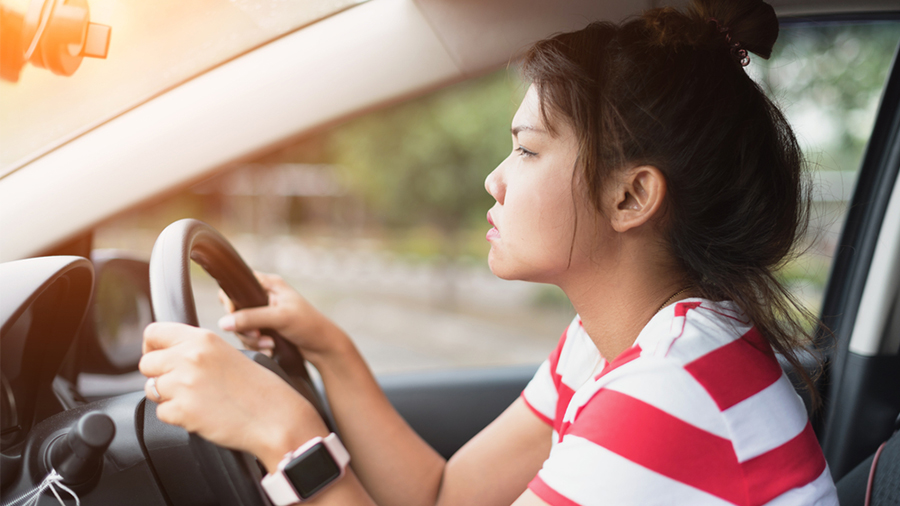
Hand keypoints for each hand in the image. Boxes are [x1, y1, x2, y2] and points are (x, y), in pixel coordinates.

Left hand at [139, 322, 327, 470]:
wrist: (275, 416)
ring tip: (197, 399)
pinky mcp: (183, 411)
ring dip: (168, 397)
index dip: (152, 347)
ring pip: (150, 389)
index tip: (161, 358)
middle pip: (146, 363)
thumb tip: (164, 356)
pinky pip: (161, 413)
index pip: (153, 333)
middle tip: (183, 385)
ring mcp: (184, 384)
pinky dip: (177, 417)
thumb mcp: (227, 354)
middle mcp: (190, 357)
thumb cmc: (258, 388)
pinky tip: (201, 413)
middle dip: (160, 376)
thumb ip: (196, 350)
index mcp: (203, 339)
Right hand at [217, 272, 347, 362]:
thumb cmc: (308, 325)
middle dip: (244, 328)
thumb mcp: (279, 318)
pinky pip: (250, 338)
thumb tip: (223, 323)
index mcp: (269, 284)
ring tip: (270, 345)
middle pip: (235, 310)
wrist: (325, 347)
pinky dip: (258, 345)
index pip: (236, 285)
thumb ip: (250, 318)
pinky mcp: (267, 329)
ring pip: (241, 327)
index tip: (235, 317)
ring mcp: (265, 314)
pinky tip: (271, 349)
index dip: (231, 301)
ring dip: (253, 340)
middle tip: (258, 335)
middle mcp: (265, 296)